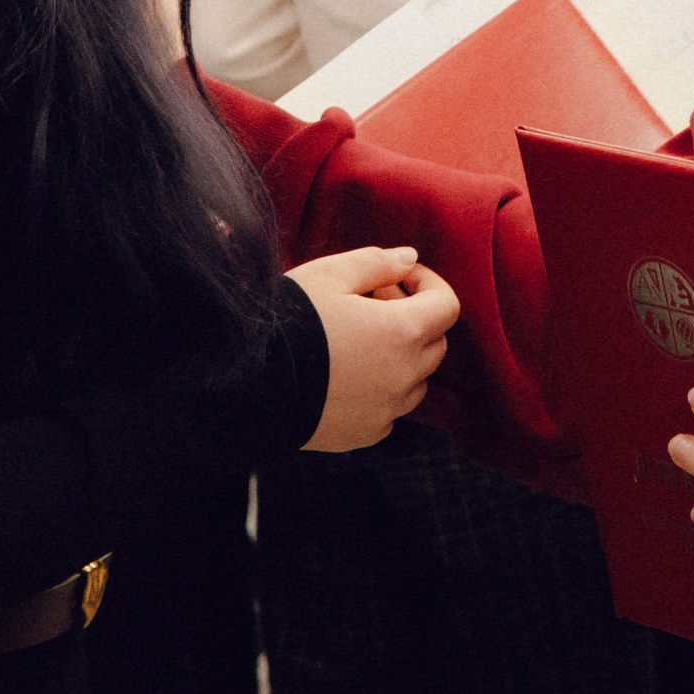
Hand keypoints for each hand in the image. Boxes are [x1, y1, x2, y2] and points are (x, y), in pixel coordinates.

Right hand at [289, 247, 457, 451]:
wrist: (246, 387)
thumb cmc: (288, 322)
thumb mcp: (329, 275)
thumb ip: (377, 262)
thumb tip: (409, 259)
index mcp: (403, 332)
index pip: (447, 305)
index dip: (428, 283)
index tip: (397, 276)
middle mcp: (405, 375)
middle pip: (435, 342)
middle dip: (413, 316)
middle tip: (370, 301)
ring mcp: (387, 410)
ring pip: (417, 379)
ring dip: (401, 356)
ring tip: (357, 339)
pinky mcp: (366, 435)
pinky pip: (391, 409)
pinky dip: (381, 389)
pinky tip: (346, 373)